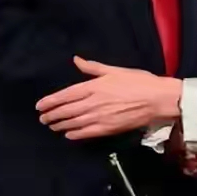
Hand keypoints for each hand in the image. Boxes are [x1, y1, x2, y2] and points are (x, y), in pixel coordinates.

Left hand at [37, 57, 182, 139]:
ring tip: (51, 126)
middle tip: (42, 119)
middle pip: (66, 111)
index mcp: (94, 86)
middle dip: (52, 115)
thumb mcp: (115, 70)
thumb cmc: (138, 81)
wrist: (157, 99)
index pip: (65, 95)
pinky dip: (75, 135)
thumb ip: (93, 67)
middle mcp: (93, 103)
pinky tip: (68, 135)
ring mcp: (100, 117)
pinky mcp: (108, 129)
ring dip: (60, 125)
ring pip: (74, 123)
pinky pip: (87, 133)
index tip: (39, 105)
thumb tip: (76, 60)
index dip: (51, 101)